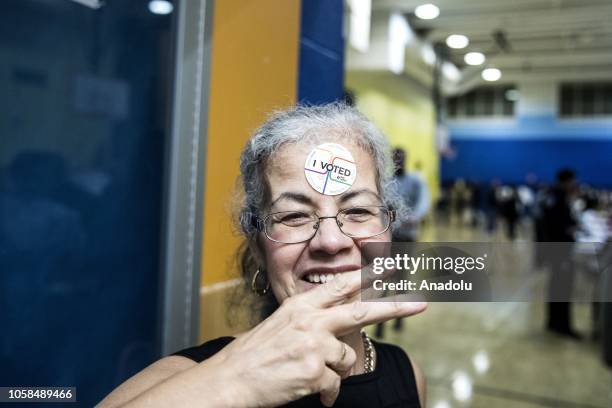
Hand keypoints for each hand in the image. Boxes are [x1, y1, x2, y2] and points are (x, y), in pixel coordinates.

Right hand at [205, 270, 426, 406]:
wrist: (231, 379)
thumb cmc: (254, 355)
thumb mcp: (281, 325)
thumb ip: (311, 320)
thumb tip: (338, 326)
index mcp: (302, 304)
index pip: (341, 286)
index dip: (368, 276)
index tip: (392, 267)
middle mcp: (310, 320)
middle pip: (361, 311)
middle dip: (395, 307)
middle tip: (421, 303)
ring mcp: (313, 344)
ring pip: (346, 358)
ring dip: (332, 371)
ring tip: (307, 374)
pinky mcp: (315, 370)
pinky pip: (335, 384)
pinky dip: (326, 393)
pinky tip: (306, 389)